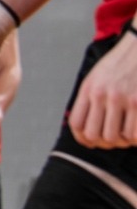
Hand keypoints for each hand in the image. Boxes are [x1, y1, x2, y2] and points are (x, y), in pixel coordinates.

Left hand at [70, 31, 136, 148]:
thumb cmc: (121, 65)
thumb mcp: (97, 77)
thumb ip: (90, 98)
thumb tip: (84, 127)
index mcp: (89, 89)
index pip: (76, 124)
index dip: (83, 139)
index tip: (92, 141)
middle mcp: (102, 95)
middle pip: (95, 135)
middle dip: (104, 143)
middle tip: (114, 139)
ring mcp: (121, 99)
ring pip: (115, 138)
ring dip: (122, 141)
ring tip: (127, 134)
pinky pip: (134, 135)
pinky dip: (135, 139)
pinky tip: (136, 132)